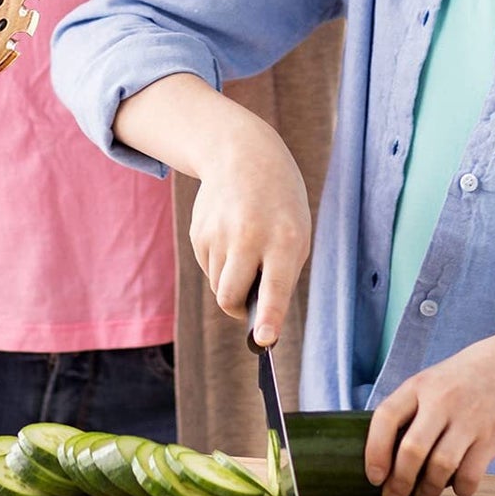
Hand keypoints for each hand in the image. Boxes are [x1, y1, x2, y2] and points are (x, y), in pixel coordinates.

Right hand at [187, 97, 310, 347]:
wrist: (244, 155)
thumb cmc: (280, 205)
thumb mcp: (295, 233)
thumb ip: (280, 276)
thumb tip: (256, 322)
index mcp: (284, 240)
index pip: (276, 287)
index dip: (269, 318)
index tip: (263, 340)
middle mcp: (249, 237)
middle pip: (230, 298)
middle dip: (238, 307)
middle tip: (250, 298)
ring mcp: (219, 234)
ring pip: (218, 285)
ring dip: (231, 280)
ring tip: (246, 248)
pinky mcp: (198, 232)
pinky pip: (208, 267)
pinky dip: (220, 262)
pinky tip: (231, 233)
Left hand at [365, 327, 494, 495]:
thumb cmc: (466, 379)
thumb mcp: (433, 382)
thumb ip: (411, 410)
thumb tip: (385, 456)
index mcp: (420, 385)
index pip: (386, 417)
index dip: (374, 451)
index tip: (374, 476)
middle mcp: (442, 400)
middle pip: (411, 450)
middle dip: (399, 483)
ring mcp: (469, 418)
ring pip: (440, 467)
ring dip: (427, 492)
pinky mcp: (492, 437)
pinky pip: (470, 475)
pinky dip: (459, 489)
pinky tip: (456, 486)